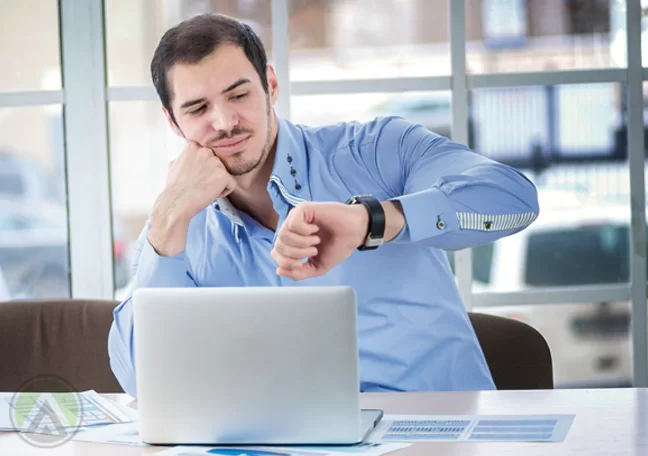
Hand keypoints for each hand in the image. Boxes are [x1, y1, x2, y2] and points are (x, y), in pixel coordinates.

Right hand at [149, 141, 236, 256]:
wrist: (177, 203)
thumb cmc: (175, 188)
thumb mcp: (175, 164)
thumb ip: (186, 157)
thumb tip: (189, 158)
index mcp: (193, 146)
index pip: (208, 152)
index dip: (205, 165)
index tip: (200, 173)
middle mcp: (205, 151)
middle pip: (218, 162)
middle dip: (212, 173)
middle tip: (202, 183)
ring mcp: (216, 162)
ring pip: (225, 173)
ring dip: (218, 183)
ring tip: (204, 189)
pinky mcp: (223, 175)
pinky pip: (231, 184)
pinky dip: (224, 192)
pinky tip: (211, 194)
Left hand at [271, 202, 368, 280]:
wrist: (354, 233)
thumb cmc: (337, 245)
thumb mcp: (317, 266)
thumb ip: (300, 273)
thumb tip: (279, 271)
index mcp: (292, 242)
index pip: (276, 253)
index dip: (286, 263)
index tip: (301, 264)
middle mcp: (291, 229)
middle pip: (278, 246)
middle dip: (296, 254)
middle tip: (313, 251)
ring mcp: (295, 217)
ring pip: (284, 235)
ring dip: (302, 243)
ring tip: (316, 241)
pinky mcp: (302, 209)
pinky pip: (293, 224)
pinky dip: (305, 232)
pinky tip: (315, 230)